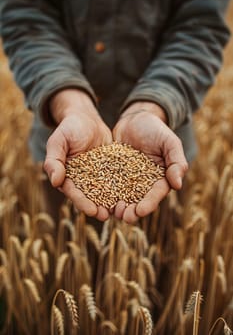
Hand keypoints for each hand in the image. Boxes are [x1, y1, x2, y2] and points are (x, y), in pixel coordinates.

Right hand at [43, 89, 111, 220]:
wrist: (86, 119)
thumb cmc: (69, 128)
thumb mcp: (58, 141)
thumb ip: (54, 160)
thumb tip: (54, 181)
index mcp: (68, 177)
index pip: (74, 192)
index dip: (82, 202)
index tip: (92, 211)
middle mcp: (82, 180)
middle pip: (90, 197)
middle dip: (98, 207)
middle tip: (107, 216)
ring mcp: (97, 176)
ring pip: (104, 192)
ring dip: (111, 203)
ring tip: (121, 211)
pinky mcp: (110, 170)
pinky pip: (117, 180)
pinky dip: (123, 188)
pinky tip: (133, 195)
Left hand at [112, 101, 187, 222]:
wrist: (135, 119)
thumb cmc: (156, 130)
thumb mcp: (170, 142)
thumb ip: (177, 162)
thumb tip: (178, 185)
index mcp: (160, 179)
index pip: (155, 195)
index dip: (149, 204)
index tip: (140, 211)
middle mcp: (143, 184)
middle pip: (138, 201)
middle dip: (132, 211)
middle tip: (125, 217)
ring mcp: (127, 180)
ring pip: (122, 198)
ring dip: (117, 207)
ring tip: (110, 212)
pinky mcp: (112, 174)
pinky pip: (108, 185)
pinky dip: (103, 194)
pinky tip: (96, 199)